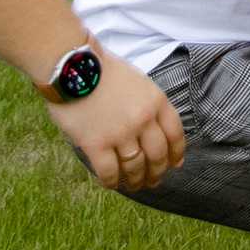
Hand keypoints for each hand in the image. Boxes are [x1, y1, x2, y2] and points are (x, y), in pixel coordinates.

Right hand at [49, 45, 188, 191]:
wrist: (73, 64)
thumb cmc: (101, 69)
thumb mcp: (137, 80)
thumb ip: (146, 103)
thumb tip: (151, 127)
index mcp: (156, 101)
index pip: (175, 133)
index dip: (176, 152)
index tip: (175, 164)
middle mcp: (143, 119)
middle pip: (157, 155)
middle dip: (157, 172)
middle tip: (153, 181)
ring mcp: (121, 133)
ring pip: (135, 167)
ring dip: (136, 180)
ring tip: (134, 185)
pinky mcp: (97, 144)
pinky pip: (109, 172)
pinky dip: (112, 182)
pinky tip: (111, 183)